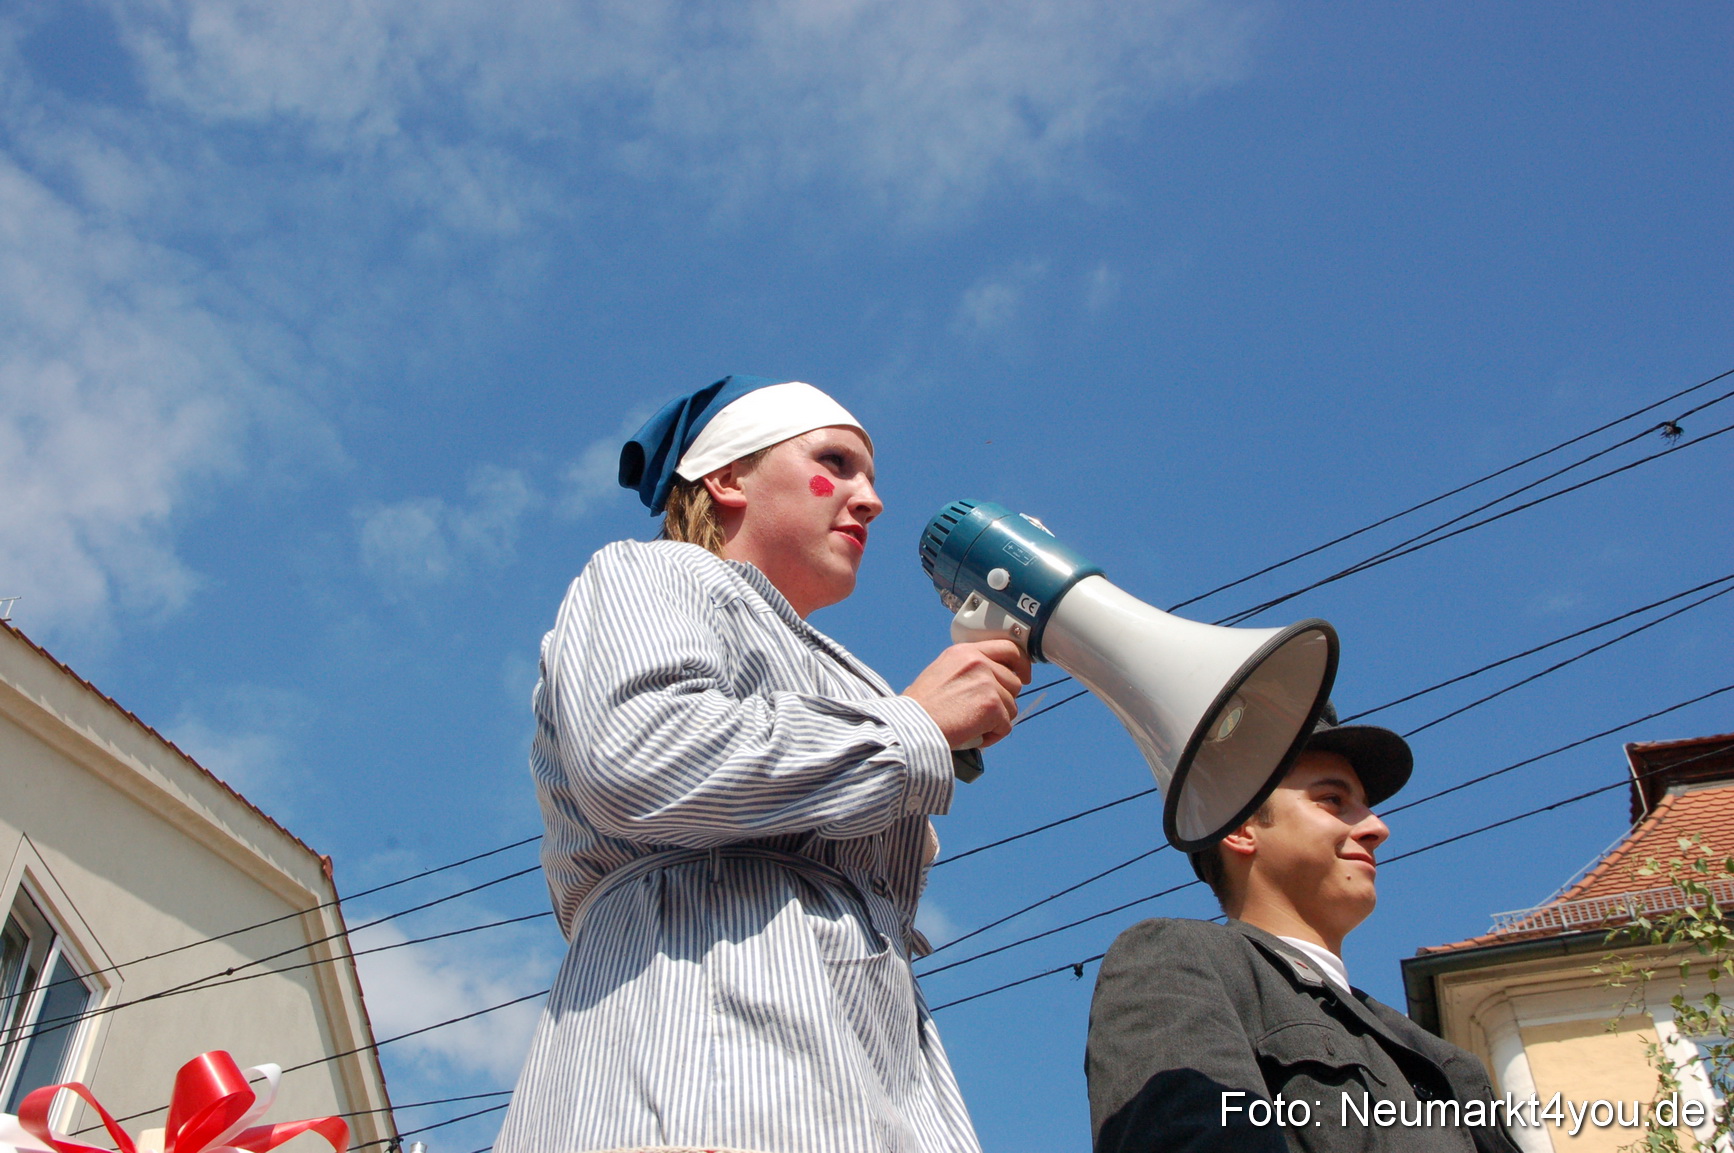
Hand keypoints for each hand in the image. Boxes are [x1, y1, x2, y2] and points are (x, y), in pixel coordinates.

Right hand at [902, 640, 1031, 749]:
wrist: (912, 726)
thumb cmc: (921, 707)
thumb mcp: (942, 671)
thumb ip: (968, 669)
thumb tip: (992, 680)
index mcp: (965, 652)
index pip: (1008, 648)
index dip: (1020, 664)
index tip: (1023, 676)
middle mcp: (978, 662)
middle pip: (1014, 681)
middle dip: (1005, 700)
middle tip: (989, 712)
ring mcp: (988, 683)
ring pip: (1012, 706)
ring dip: (997, 720)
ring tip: (973, 726)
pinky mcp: (992, 706)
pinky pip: (1006, 726)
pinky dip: (993, 736)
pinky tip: (974, 736)